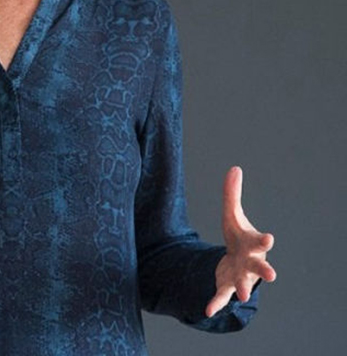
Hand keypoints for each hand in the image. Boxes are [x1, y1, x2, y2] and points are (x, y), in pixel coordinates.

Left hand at [205, 166, 275, 316]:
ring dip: (245, 289)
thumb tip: (234, 168)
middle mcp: (250, 263)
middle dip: (265, 269)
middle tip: (272, 275)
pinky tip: (207, 311)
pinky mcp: (227, 286)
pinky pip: (221, 296)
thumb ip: (232, 194)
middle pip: (260, 266)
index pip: (260, 241)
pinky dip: (216, 303)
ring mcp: (240, 276)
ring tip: (244, 296)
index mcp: (252, 245)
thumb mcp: (232, 215)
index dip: (264, 239)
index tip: (270, 237)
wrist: (236, 261)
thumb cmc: (238, 237)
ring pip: (244, 284)